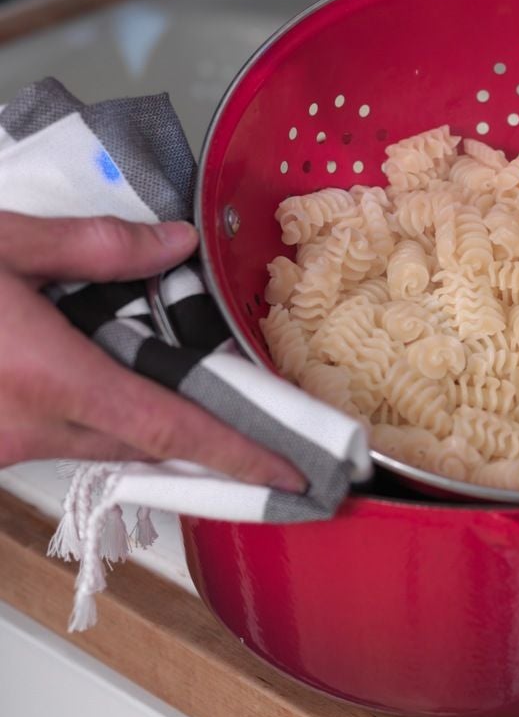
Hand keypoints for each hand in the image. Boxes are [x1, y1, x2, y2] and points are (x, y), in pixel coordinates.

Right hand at [0, 212, 305, 490]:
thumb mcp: (3, 244)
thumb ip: (97, 246)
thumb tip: (177, 244)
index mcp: (47, 377)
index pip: (169, 428)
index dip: (238, 453)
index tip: (291, 472)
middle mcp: (26, 428)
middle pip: (143, 444)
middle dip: (204, 437)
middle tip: (262, 424)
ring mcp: (0, 446)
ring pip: (100, 446)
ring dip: (147, 423)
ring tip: (192, 390)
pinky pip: (62, 441)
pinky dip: (100, 419)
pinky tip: (112, 380)